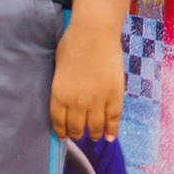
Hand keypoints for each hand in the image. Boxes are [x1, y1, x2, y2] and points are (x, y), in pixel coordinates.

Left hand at [51, 19, 123, 141]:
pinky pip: (113, 120)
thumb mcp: (58, 69)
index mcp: (59, 95)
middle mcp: (77, 103)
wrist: (94, 36)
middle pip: (77, 128)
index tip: (63, 137)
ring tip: (93, 137)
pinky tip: (110, 137)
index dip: (61, 132)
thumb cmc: (72, 46)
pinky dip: (112, 131)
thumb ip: (62, 87)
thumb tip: (66, 100)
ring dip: (94, 135)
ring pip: (95, 128)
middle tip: (79, 136)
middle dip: (77, 135)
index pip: (58, 122)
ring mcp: (97, 102)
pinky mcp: (114, 98)